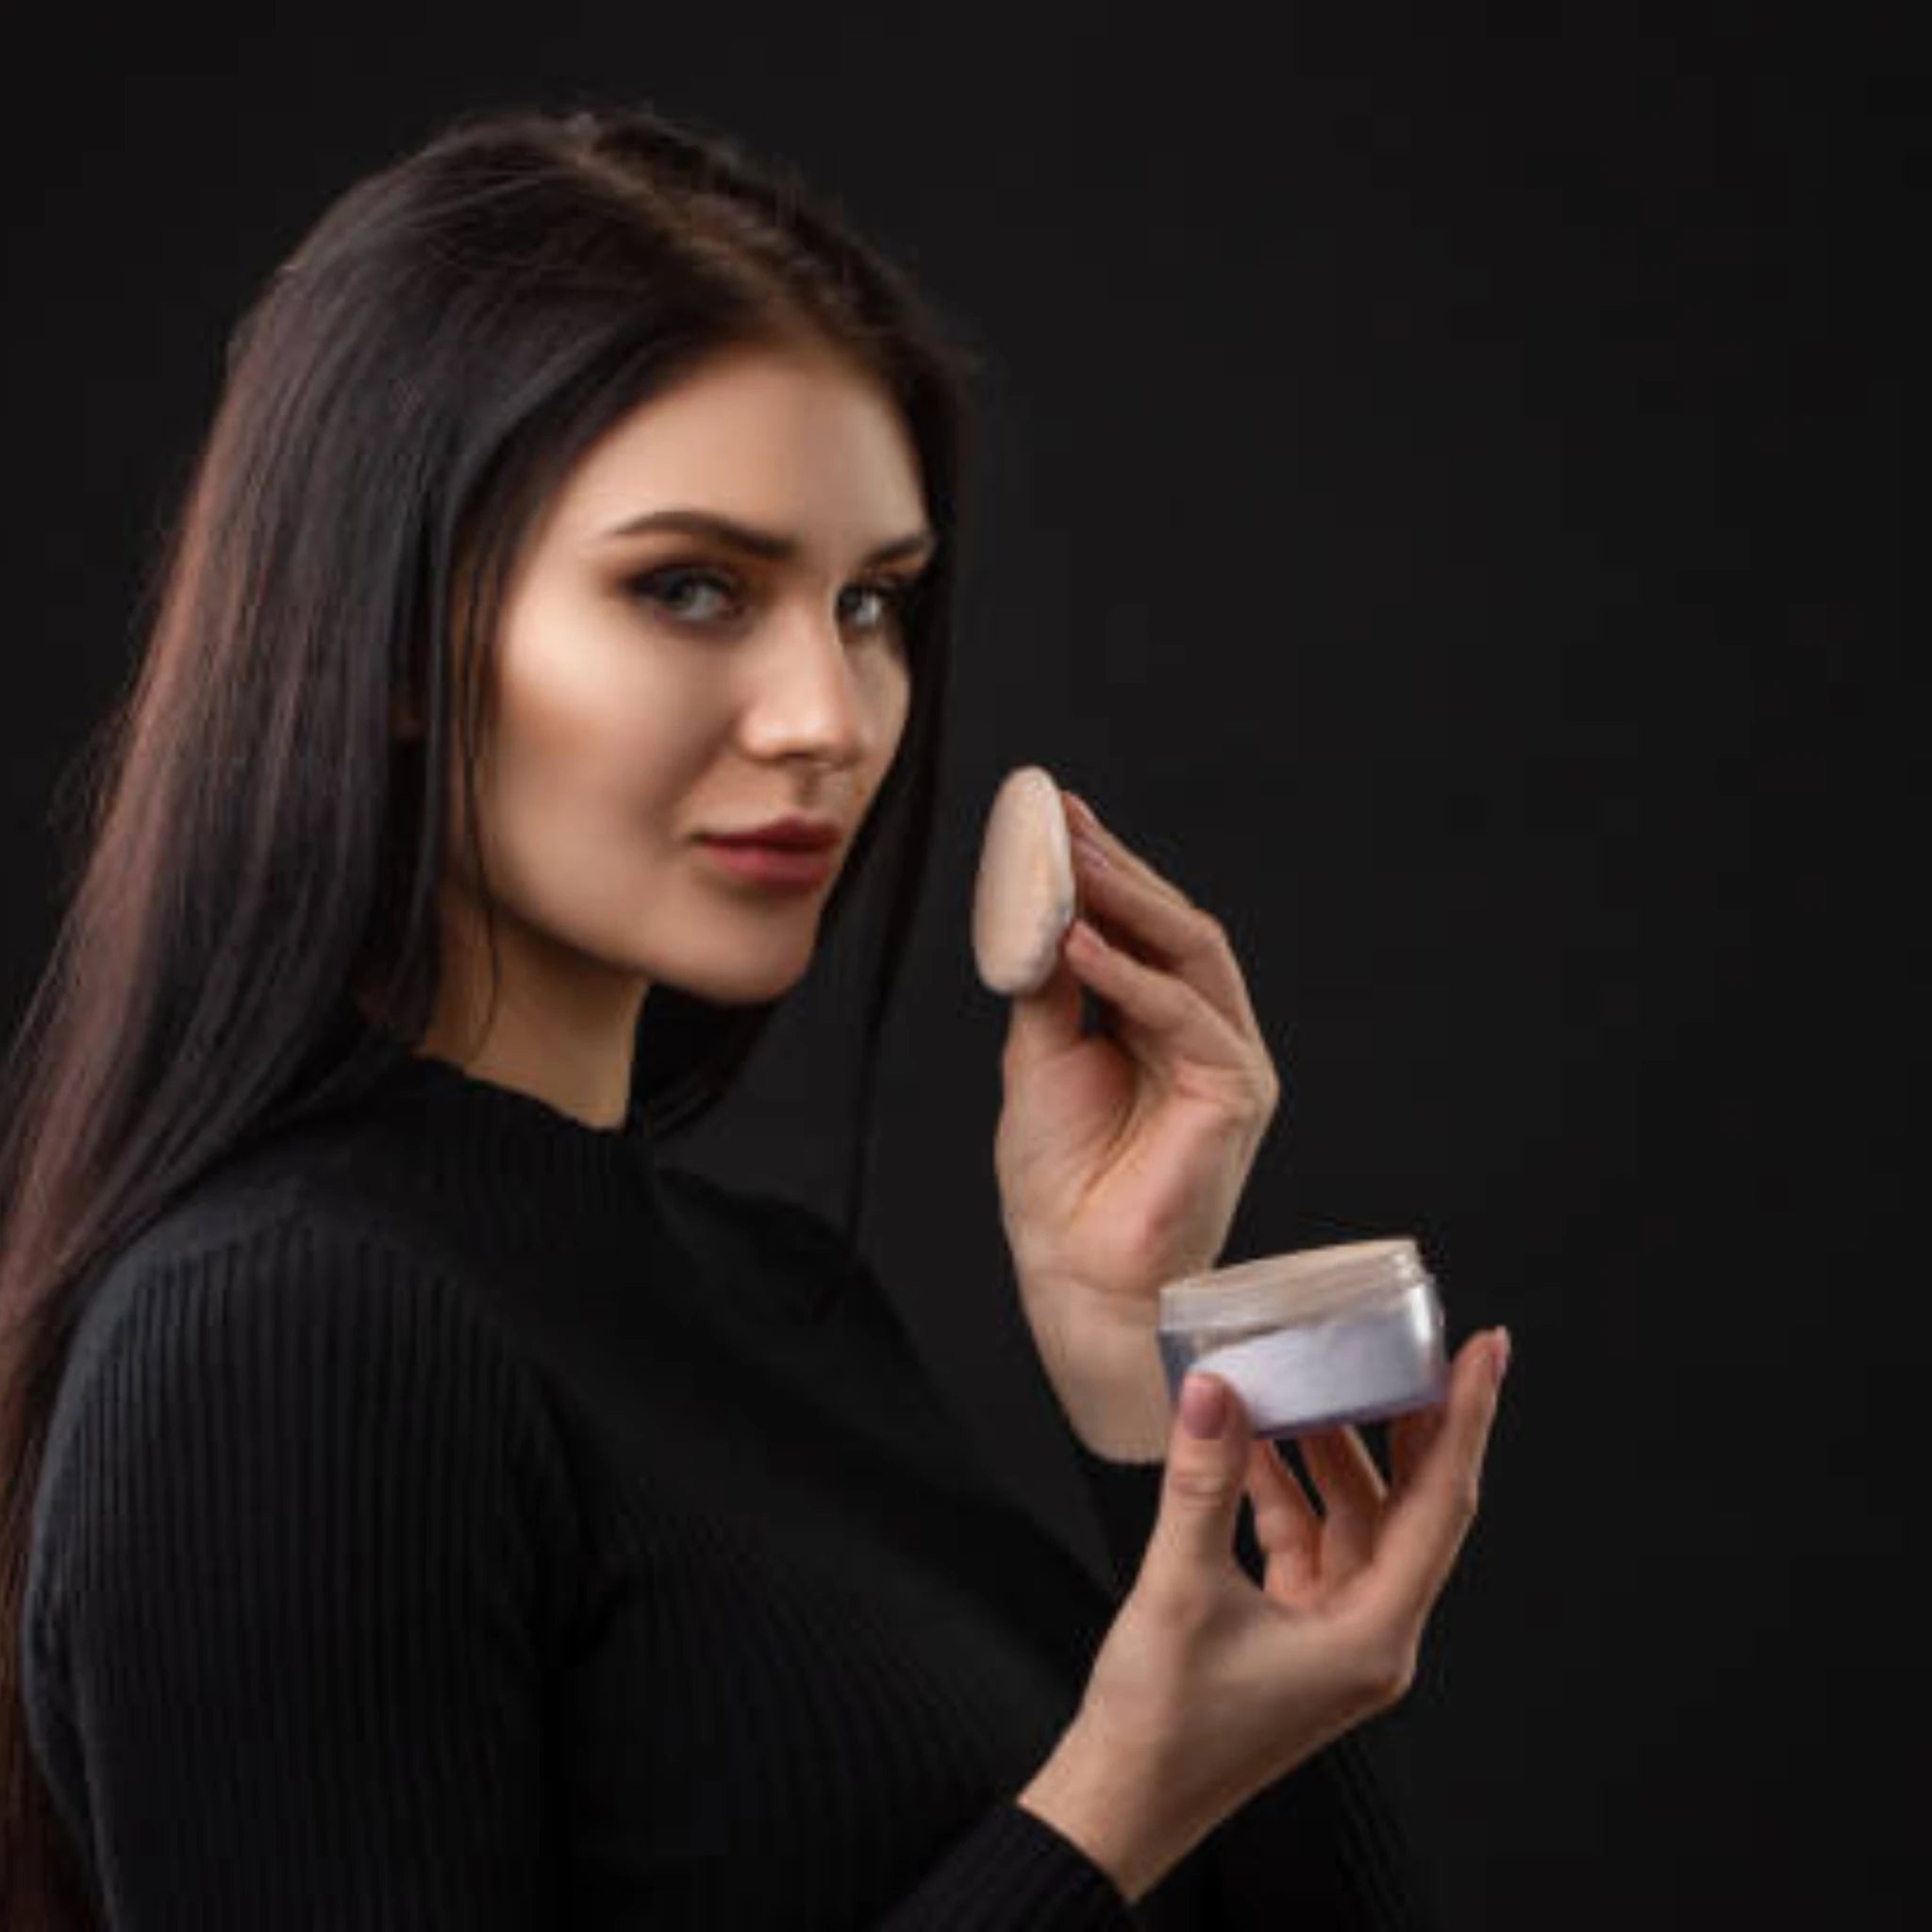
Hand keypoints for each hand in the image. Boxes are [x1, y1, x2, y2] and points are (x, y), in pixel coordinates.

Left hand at [995, 790, 1281, 1374]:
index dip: (1104, 872)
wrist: (1077, 1273)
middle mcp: (1205, 1035)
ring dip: (1127, 902)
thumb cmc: (1060, 1180)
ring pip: (1191, 954)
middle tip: (1066, 821)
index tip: (1058, 816)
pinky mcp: (1237, 1091)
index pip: (1142, 930)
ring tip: (1070, 862)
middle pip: (1175, 929)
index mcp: (1160, 1026)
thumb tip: (1042, 899)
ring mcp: (1229, 1061)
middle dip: (1119, 870)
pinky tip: (1078, 941)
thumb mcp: (1040, 1057)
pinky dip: (1129, 974)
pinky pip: (1184, 1014)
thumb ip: (1051, 983)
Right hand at [1018, 1328, 1510, 1903]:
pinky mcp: (1293, 1634)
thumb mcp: (1181, 1588)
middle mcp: (1370, 1635)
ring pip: (1353, 1519)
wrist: (1122, 1799)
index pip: (1442, 1505)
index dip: (1465, 1421)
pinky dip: (1285, 1490)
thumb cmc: (1161, 1722)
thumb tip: (1212, 1389)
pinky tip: (1251, 1443)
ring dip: (1328, 1451)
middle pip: (1409, 1507)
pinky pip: (1308, 1541)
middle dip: (1404, 1424)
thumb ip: (1202, 1484)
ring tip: (1307, 1377)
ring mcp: (1333, 1636)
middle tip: (1403, 1344)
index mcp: (1374, 1636)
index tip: (1484, 1351)